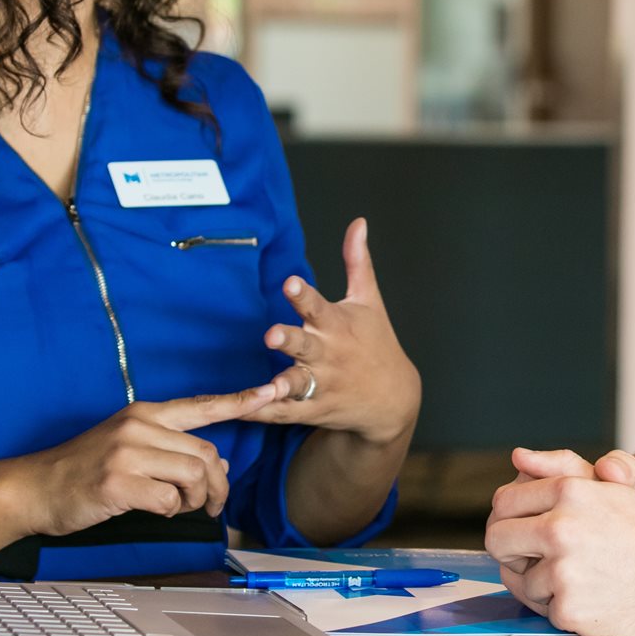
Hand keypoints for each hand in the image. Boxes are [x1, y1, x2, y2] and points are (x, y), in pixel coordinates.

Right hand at [3, 382, 286, 536]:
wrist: (36, 488)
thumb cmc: (84, 470)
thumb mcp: (129, 447)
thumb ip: (172, 449)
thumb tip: (217, 463)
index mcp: (145, 413)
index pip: (202, 406)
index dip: (240, 401)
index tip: (272, 391)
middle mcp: (139, 426)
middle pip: (206, 453)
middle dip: (217, 484)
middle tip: (209, 504)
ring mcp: (128, 453)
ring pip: (193, 475)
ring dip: (195, 500)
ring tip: (182, 507)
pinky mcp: (119, 482)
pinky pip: (169, 500)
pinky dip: (170, 511)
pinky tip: (152, 509)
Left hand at [244, 217, 420, 446]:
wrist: (392, 400)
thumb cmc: (377, 343)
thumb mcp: (370, 301)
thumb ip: (357, 262)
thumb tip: (358, 222)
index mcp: (338, 325)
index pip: (318, 306)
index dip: (302, 295)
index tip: (290, 283)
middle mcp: (328, 354)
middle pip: (303, 345)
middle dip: (289, 341)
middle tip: (272, 335)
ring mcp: (321, 385)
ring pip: (295, 384)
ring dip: (280, 385)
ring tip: (268, 387)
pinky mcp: (312, 409)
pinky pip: (283, 413)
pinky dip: (263, 412)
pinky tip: (241, 411)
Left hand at [485, 446, 634, 635]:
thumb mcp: (613, 488)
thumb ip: (562, 465)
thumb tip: (519, 456)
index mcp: (569, 492)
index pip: (504, 502)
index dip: (510, 518)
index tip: (523, 530)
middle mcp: (561, 528)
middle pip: (497, 540)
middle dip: (510, 551)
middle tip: (532, 558)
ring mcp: (564, 571)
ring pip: (520, 579)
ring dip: (542, 583)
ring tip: (579, 578)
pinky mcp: (568, 608)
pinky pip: (543, 609)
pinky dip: (562, 608)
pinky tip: (589, 599)